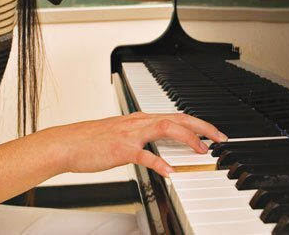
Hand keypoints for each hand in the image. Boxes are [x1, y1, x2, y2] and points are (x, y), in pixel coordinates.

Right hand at [50, 112, 226, 177]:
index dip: (198, 123)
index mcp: (141, 119)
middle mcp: (139, 122)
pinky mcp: (121, 149)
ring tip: (202, 150)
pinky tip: (170, 171)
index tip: (214, 133)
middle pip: (178, 118)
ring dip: (187, 138)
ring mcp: (130, 134)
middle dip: (202, 127)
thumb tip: (161, 150)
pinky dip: (159, 162)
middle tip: (220, 138)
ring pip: (166, 129)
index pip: (177, 116)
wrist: (68, 143)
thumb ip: (143, 139)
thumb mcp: (123, 136)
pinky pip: (144, 155)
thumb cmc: (93, 141)